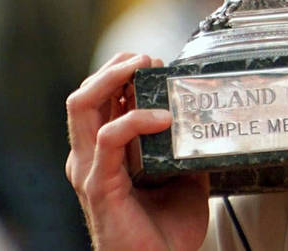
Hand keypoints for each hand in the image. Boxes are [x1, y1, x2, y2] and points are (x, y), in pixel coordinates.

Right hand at [66, 53, 209, 250]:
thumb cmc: (166, 229)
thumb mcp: (182, 172)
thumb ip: (184, 142)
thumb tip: (205, 111)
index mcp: (105, 152)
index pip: (100, 97)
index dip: (123, 71)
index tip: (155, 61)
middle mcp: (90, 156)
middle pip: (84, 94)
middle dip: (115, 66)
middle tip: (146, 57)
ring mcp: (91, 170)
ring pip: (83, 106)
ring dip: (114, 78)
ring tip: (144, 69)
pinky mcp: (99, 186)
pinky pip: (108, 138)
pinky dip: (134, 118)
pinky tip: (162, 117)